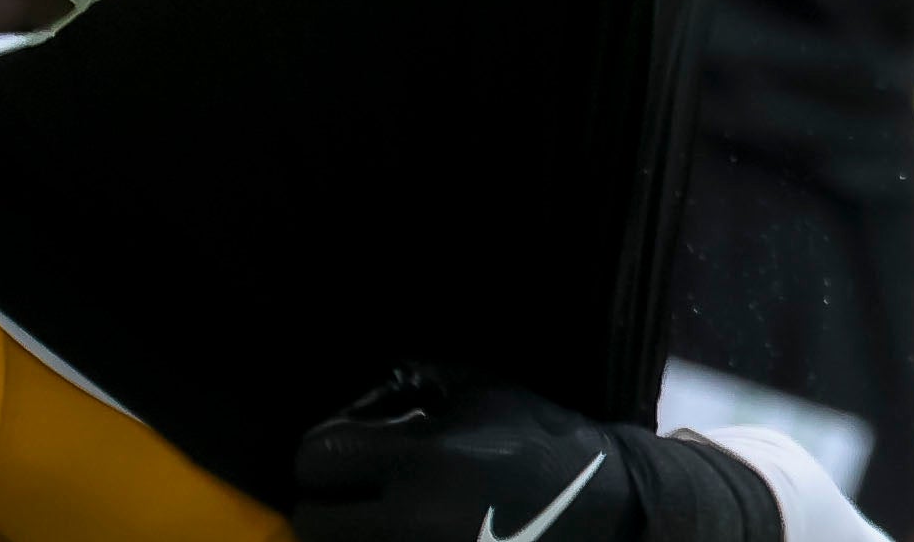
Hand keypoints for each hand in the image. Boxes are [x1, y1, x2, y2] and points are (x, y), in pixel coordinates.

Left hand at [295, 372, 637, 541]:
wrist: (601, 504)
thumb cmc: (537, 436)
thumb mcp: (478, 390)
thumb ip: (413, 386)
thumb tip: (359, 404)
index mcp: (421, 459)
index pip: (316, 460)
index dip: (323, 452)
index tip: (342, 451)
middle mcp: (410, 520)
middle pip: (312, 523)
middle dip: (326, 501)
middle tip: (351, 490)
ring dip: (350, 530)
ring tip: (378, 510)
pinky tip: (405, 527)